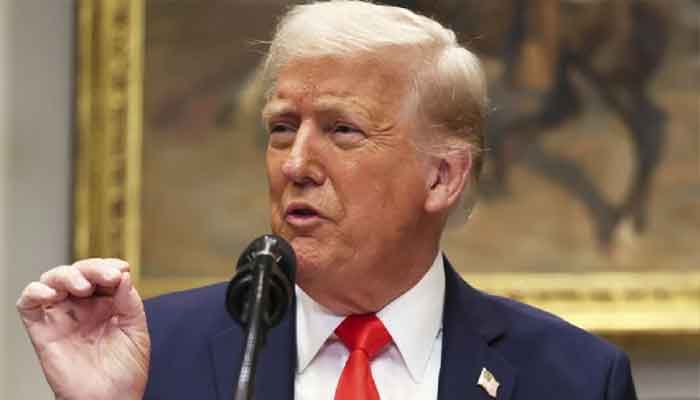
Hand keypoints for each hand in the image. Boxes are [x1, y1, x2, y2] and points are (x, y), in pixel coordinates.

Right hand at [16, 258, 149, 399]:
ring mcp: (62, 317)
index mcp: (107, 304)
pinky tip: (52, 294)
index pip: (102, 273)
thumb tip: (123, 275)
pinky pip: (28, 304)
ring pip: (52, 280)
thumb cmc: (125, 372)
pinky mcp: (43, 330)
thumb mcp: (136, 331)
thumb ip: (130, 302)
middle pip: (78, 272)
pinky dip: (35, 291)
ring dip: (66, 275)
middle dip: (92, 268)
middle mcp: (83, 307)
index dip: (109, 266)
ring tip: (83, 286)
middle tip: (108, 277)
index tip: (121, 270)